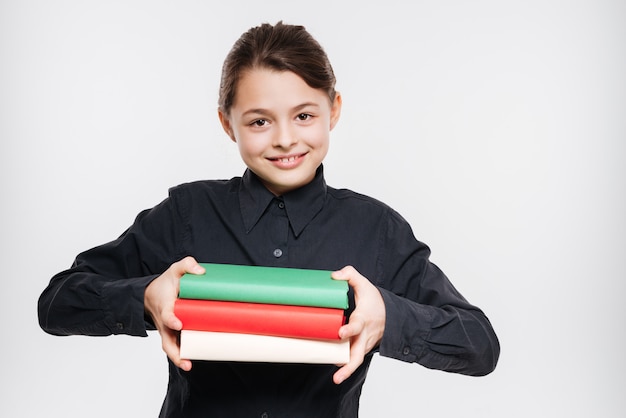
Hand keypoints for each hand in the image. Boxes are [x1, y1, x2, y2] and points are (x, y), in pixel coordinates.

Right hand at [144, 256, 204, 370]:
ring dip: (178, 357)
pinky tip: (194, 361)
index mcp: (165, 305)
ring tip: (188, 365)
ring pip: (170, 346)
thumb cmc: (165, 284)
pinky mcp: (173, 334)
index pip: (166, 314)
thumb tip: (201, 271)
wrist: (150, 294)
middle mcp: (164, 321)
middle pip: (166, 339)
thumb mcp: (174, 270)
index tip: (178, 324)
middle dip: (174, 351)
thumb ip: (186, 265)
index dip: (171, 319)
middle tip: (185, 360)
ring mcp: (167, 330)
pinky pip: (176, 346)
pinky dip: (182, 355)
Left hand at [331, 265, 385, 383]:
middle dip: (349, 367)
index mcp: (364, 319)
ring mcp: (363, 345)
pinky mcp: (360, 349)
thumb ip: (350, 275)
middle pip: (358, 355)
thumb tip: (333, 276)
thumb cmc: (376, 301)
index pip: (357, 326)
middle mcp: (364, 335)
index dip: (350, 330)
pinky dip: (345, 365)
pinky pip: (353, 358)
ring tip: (337, 379)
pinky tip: (333, 367)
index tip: (341, 333)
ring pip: (356, 360)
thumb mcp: (365, 284)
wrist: (391, 316)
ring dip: (347, 370)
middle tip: (338, 376)